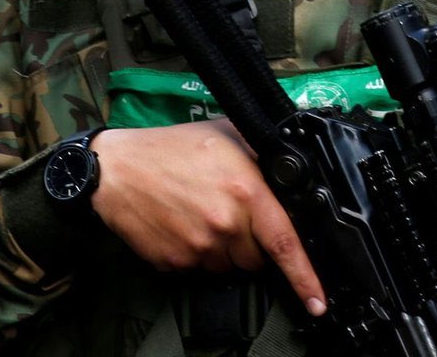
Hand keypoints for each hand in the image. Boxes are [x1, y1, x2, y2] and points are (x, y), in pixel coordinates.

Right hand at [90, 121, 325, 315]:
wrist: (119, 171)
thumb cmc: (173, 148)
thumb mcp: (229, 135)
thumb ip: (264, 155)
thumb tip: (294, 170)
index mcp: (246, 191)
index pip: (284, 242)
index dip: (305, 276)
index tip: (318, 300)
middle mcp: (225, 224)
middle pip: (258, 258)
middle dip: (254, 242)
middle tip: (235, 212)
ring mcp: (199, 248)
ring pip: (231, 266)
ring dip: (228, 249)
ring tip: (206, 213)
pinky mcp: (176, 264)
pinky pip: (202, 269)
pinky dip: (202, 253)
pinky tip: (188, 224)